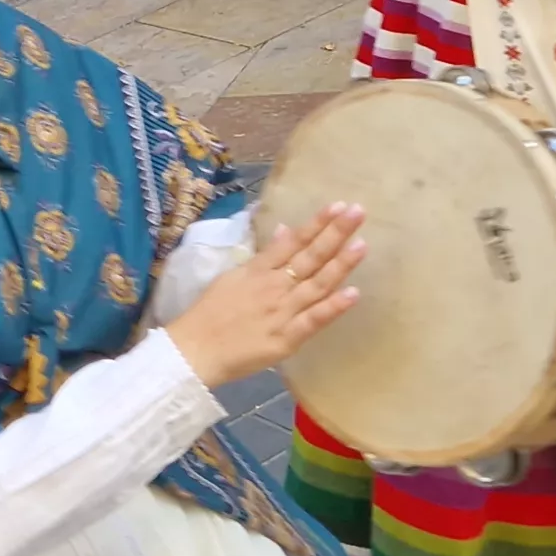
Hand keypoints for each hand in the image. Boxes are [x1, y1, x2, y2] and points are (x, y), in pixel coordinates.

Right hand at [162, 207, 366, 388]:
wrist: (194, 350)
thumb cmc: (211, 314)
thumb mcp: (233, 276)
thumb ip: (264, 255)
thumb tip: (286, 229)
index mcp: (258, 270)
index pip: (292, 241)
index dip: (316, 223)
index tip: (338, 205)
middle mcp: (273, 286)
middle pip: (309, 257)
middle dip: (335, 233)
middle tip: (358, 212)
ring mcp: (281, 312)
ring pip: (317, 284)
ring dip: (340, 264)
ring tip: (362, 244)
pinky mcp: (286, 339)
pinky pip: (313, 320)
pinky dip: (333, 307)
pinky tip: (354, 294)